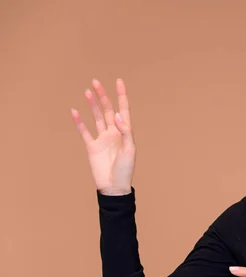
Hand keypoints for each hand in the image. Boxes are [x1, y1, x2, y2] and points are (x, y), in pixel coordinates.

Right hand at [71, 78, 135, 194]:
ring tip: (87, 92)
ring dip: (92, 104)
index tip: (119, 81)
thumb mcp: (129, 150)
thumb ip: (125, 132)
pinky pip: (84, 131)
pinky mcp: (91, 147)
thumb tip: (117, 115)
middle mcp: (113, 132)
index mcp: (125, 132)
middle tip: (96, 82)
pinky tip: (75, 111)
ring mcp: (102, 138)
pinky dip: (79, 122)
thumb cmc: (125, 170)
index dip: (122, 96)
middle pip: (107, 110)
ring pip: (96, 117)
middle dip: (103, 96)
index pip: (123, 110)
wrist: (113, 186)